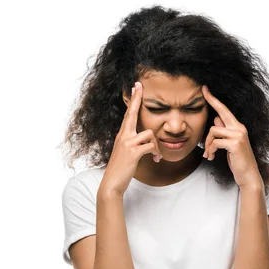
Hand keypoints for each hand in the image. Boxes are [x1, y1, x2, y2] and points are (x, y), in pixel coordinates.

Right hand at [99, 81, 162, 195]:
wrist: (112, 183)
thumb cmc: (120, 169)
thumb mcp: (125, 153)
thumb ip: (133, 144)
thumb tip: (145, 141)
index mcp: (122, 135)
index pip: (128, 114)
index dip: (133, 100)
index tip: (136, 87)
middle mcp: (123, 136)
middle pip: (132, 113)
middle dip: (137, 99)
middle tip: (139, 85)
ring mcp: (127, 143)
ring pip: (149, 134)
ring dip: (156, 145)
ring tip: (156, 156)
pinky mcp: (133, 152)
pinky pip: (150, 146)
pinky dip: (156, 153)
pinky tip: (156, 160)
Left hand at [202, 85, 262, 187]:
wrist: (247, 174)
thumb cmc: (237, 159)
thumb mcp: (229, 144)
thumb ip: (224, 131)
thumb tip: (216, 119)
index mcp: (237, 127)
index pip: (224, 110)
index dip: (214, 99)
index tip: (205, 89)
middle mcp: (239, 128)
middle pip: (221, 111)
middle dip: (211, 100)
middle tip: (202, 90)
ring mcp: (239, 135)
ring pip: (213, 130)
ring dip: (207, 144)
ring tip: (208, 154)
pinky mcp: (235, 143)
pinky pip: (215, 142)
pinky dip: (210, 150)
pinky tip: (212, 157)